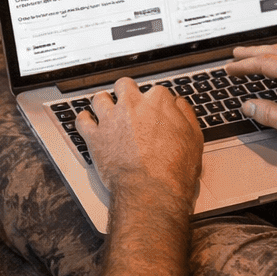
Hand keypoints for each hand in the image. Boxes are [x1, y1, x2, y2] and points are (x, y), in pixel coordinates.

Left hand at [77, 78, 202, 207]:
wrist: (152, 189)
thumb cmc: (174, 168)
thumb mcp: (194, 138)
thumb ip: (185, 114)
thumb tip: (178, 104)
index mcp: (157, 101)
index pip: (155, 91)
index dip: (154, 102)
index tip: (154, 111)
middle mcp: (132, 104)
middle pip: (124, 86)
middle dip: (126, 93)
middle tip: (128, 104)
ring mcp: (111, 119)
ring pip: (100, 99)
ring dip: (103, 103)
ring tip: (106, 110)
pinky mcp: (94, 136)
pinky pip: (82, 120)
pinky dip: (84, 120)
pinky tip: (88, 122)